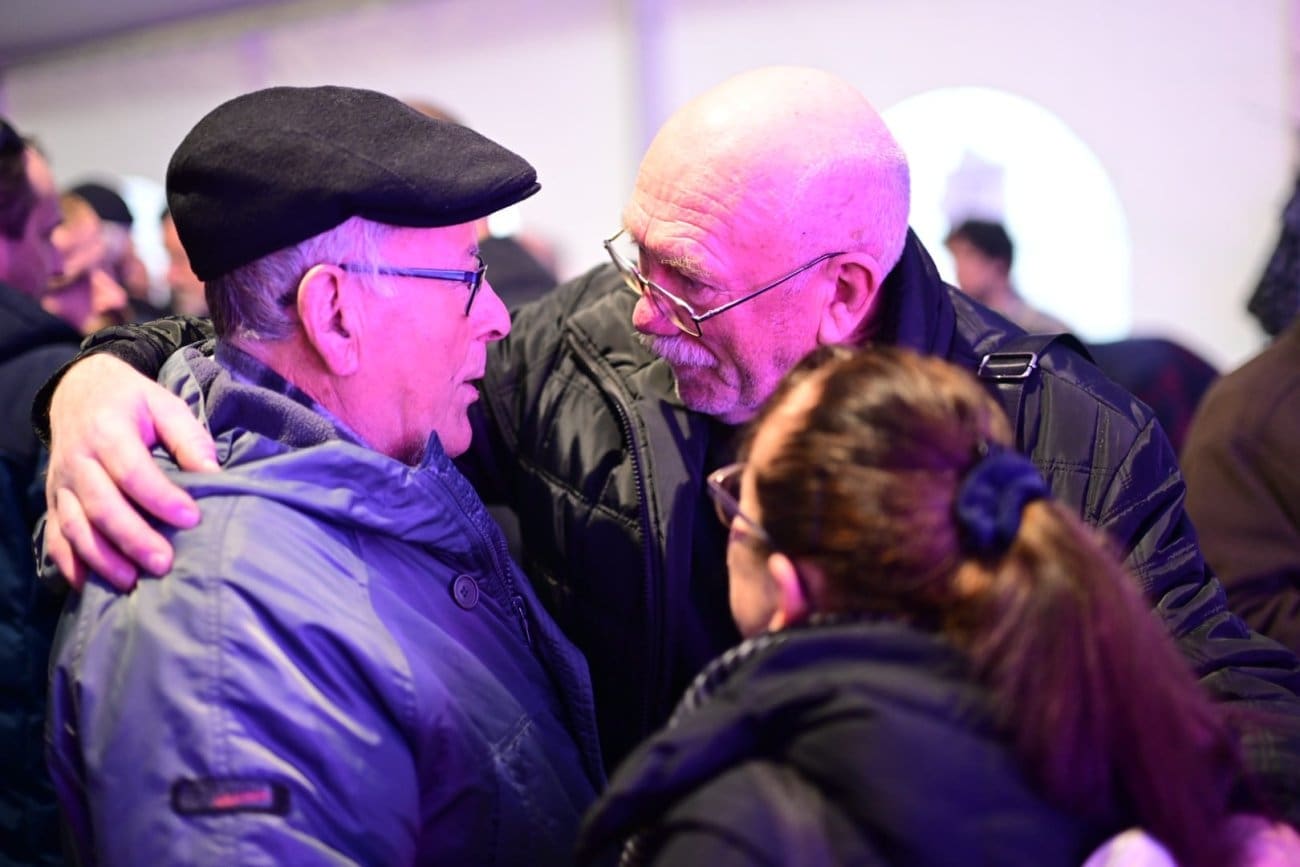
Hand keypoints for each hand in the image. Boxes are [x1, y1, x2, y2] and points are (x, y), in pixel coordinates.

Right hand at [44, 354, 219, 589]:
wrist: (79, 391)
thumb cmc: (132, 402)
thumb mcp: (164, 403)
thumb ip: (189, 438)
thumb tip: (214, 474)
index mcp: (107, 431)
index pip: (132, 471)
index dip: (161, 498)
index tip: (192, 519)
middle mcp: (77, 460)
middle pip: (101, 506)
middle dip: (133, 538)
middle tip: (164, 564)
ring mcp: (62, 483)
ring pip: (75, 526)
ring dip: (101, 558)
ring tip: (132, 582)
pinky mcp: (55, 500)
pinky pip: (54, 535)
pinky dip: (68, 562)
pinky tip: (88, 585)